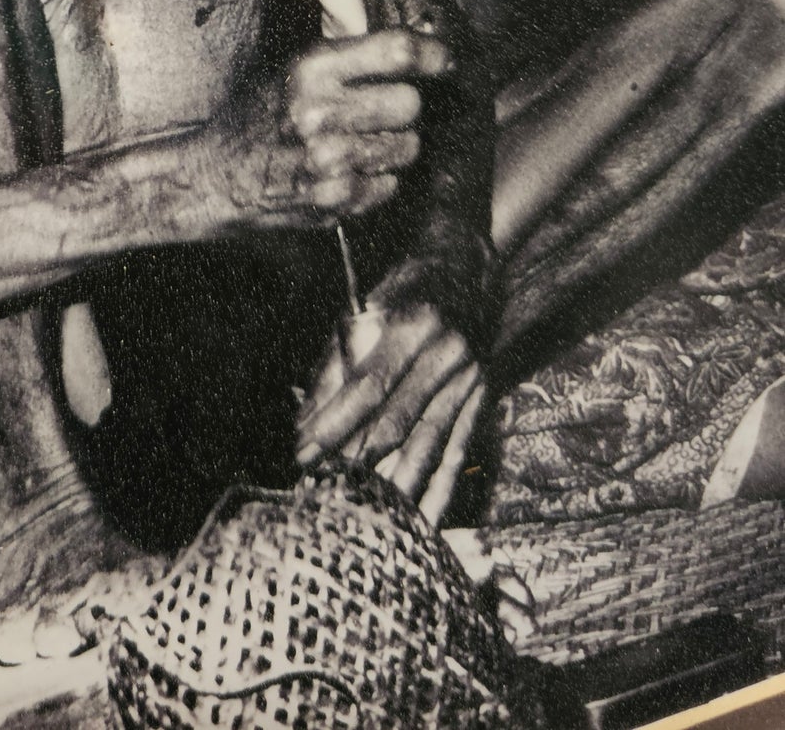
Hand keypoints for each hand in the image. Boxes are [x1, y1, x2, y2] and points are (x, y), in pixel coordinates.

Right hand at [190, 30, 447, 234]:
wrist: (214, 174)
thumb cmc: (258, 114)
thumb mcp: (291, 67)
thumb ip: (350, 57)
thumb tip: (420, 49)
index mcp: (311, 68)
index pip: (397, 52)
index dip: (432, 53)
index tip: (444, 60)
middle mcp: (322, 112)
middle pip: (410, 103)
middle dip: (400, 106)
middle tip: (375, 110)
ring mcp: (330, 161)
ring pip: (408, 147)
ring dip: (392, 144)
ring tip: (355, 142)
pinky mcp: (336, 200)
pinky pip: (391, 185)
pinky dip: (376, 179)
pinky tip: (344, 170)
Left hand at [295, 270, 485, 524]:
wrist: (469, 263)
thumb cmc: (404, 286)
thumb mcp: (365, 310)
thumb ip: (337, 363)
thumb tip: (306, 418)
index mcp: (411, 325)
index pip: (366, 388)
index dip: (333, 425)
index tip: (301, 453)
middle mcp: (446, 355)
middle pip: (397, 422)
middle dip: (356, 462)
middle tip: (324, 494)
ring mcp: (469, 380)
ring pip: (431, 445)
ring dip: (398, 487)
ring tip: (370, 521)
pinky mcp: (482, 398)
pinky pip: (459, 451)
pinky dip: (442, 488)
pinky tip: (425, 520)